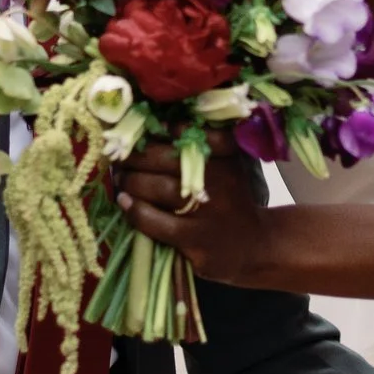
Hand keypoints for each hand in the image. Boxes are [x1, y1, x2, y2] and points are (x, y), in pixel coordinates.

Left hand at [113, 131, 272, 286]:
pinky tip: (125, 203)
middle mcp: (219, 180)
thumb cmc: (229, 199)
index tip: (146, 129)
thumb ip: (201, 145)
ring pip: (157, 188)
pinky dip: (135, 210)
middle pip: (167, 158)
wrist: (253, 246)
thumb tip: (156, 127)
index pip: (193, 133)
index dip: (166, 128)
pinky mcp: (195, 239)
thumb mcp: (227, 166)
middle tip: (120, 157)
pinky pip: (155, 222)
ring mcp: (207, 211)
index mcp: (226, 157)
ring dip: (131, 181)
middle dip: (136, 156)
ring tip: (121, 179)